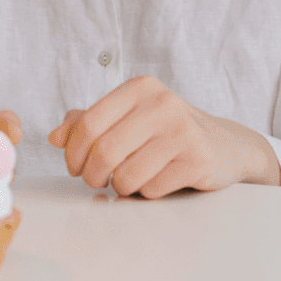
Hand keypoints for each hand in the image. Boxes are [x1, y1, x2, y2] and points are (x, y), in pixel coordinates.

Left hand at [48, 75, 280, 197]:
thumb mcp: (129, 118)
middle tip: (97, 180)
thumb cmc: (167, 132)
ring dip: (121, 187)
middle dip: (93, 175)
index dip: (73, 153)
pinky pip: (151, 189)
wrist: (226, 146)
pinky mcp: (198, 160)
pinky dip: (147, 192)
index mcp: (140, 88)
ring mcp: (183, 131)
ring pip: (126, 176)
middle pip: (104, 152)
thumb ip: (89, 123)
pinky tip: (158, 181)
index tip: (76, 166)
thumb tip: (55, 137)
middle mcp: (162, 103)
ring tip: (131, 179)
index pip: (87, 123)